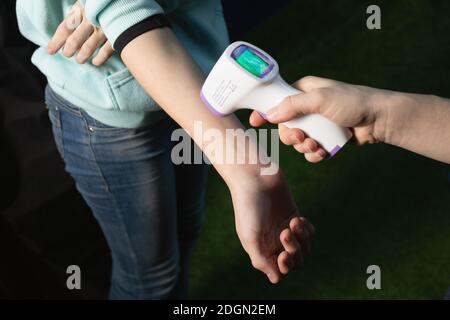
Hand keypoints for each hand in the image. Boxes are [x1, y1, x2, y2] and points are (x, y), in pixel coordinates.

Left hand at [47, 1, 113, 65]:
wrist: (127, 1)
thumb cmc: (104, 1)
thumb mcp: (87, 1)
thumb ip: (78, 11)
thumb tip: (69, 17)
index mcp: (81, 9)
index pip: (64, 28)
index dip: (56, 41)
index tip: (50, 50)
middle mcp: (91, 20)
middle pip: (75, 40)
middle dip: (69, 50)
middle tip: (67, 54)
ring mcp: (104, 29)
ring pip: (89, 47)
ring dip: (82, 56)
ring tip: (79, 60)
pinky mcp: (116, 35)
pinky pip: (106, 51)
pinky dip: (100, 58)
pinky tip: (96, 62)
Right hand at [229, 172, 314, 283]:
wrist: (254, 177)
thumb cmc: (248, 205)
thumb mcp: (249, 236)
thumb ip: (261, 260)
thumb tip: (275, 279)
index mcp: (261, 249)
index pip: (279, 271)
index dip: (285, 267)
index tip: (282, 255)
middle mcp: (273, 242)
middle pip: (294, 261)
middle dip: (294, 250)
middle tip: (285, 232)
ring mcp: (285, 229)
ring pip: (303, 248)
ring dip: (302, 239)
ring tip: (293, 222)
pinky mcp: (294, 217)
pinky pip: (308, 233)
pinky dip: (306, 229)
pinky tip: (297, 218)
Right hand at [250, 76, 380, 162]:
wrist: (380, 119)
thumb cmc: (354, 102)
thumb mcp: (321, 99)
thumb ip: (293, 105)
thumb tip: (271, 114)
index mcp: (304, 91)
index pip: (277, 100)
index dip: (265, 111)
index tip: (255, 122)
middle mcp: (308, 107)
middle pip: (285, 125)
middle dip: (292, 136)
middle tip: (302, 138)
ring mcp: (317, 123)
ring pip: (298, 140)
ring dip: (305, 147)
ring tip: (318, 146)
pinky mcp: (325, 138)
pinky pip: (311, 150)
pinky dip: (314, 155)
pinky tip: (324, 153)